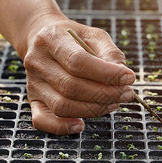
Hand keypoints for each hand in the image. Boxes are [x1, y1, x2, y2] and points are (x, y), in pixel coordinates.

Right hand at [22, 14, 134, 134]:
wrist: (42, 38)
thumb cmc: (72, 38)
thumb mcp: (93, 35)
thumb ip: (110, 52)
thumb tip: (122, 76)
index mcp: (51, 39)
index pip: (77, 61)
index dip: (106, 73)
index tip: (128, 78)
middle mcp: (37, 62)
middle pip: (71, 86)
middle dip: (104, 94)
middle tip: (126, 93)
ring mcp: (33, 83)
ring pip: (62, 106)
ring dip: (93, 109)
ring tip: (113, 103)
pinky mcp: (33, 101)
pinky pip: (42, 121)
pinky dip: (62, 127)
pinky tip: (81, 125)